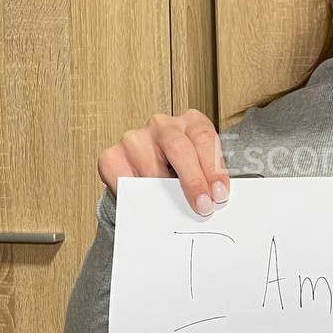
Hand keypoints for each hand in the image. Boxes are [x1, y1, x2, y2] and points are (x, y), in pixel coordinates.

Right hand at [97, 109, 229, 215]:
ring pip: (152, 169)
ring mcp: (135, 138)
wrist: (153, 173)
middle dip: (193, 180)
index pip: (204, 138)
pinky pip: (125, 181)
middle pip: (178, 148)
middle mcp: (162, 125)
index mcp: (191, 122)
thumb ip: (209, 180)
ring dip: (166, 194)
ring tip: (176, 209)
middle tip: (203, 206)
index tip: (219, 194)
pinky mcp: (113, 156)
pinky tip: (150, 206)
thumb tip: (213, 201)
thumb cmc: (182, 170)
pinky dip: (139, 197)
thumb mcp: (203, 168)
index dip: (213, 168)